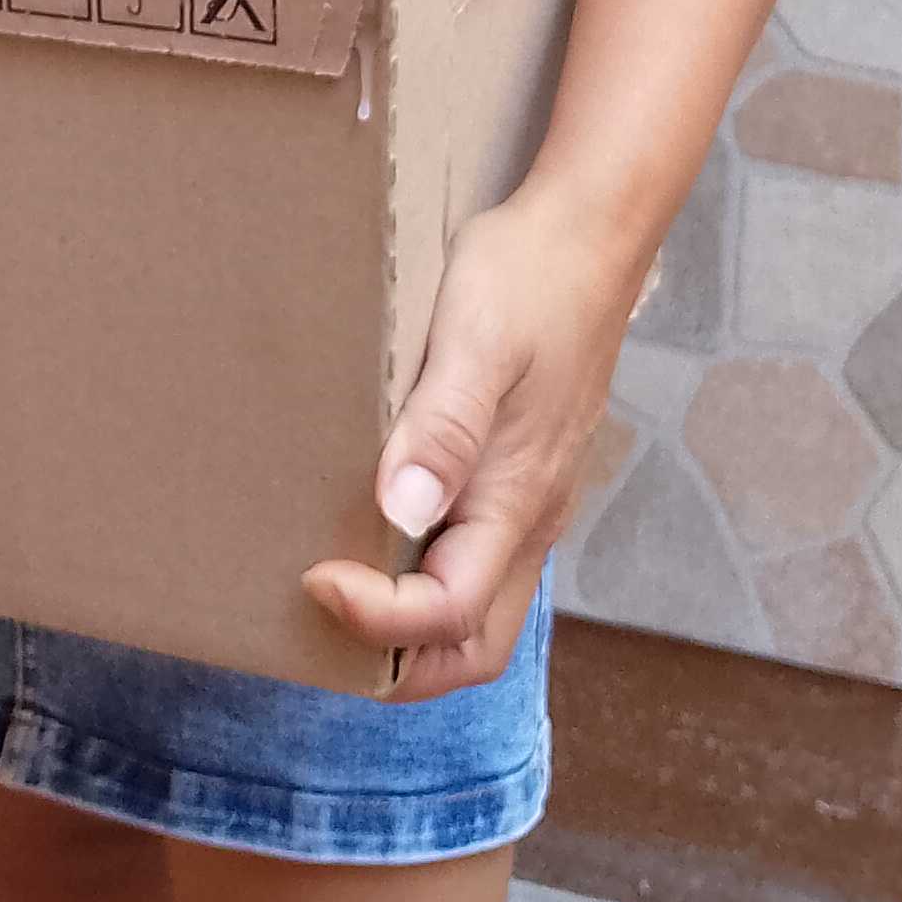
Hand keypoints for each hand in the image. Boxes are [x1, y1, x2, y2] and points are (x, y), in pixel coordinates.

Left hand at [304, 186, 642, 702]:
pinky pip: (477, 562)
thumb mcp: (476, 341)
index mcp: (517, 499)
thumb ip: (443, 428)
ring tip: (337, 592)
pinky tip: (375, 537)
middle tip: (319, 623)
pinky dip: (425, 582)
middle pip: (475, 643)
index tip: (313, 575)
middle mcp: (529, 518)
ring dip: (412, 630)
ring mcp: (529, 501)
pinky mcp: (520, 475)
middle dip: (400, 664)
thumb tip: (402, 511)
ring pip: (479, 610)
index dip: (375, 619)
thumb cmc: (528, 280)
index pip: (449, 612)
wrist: (587, 237)